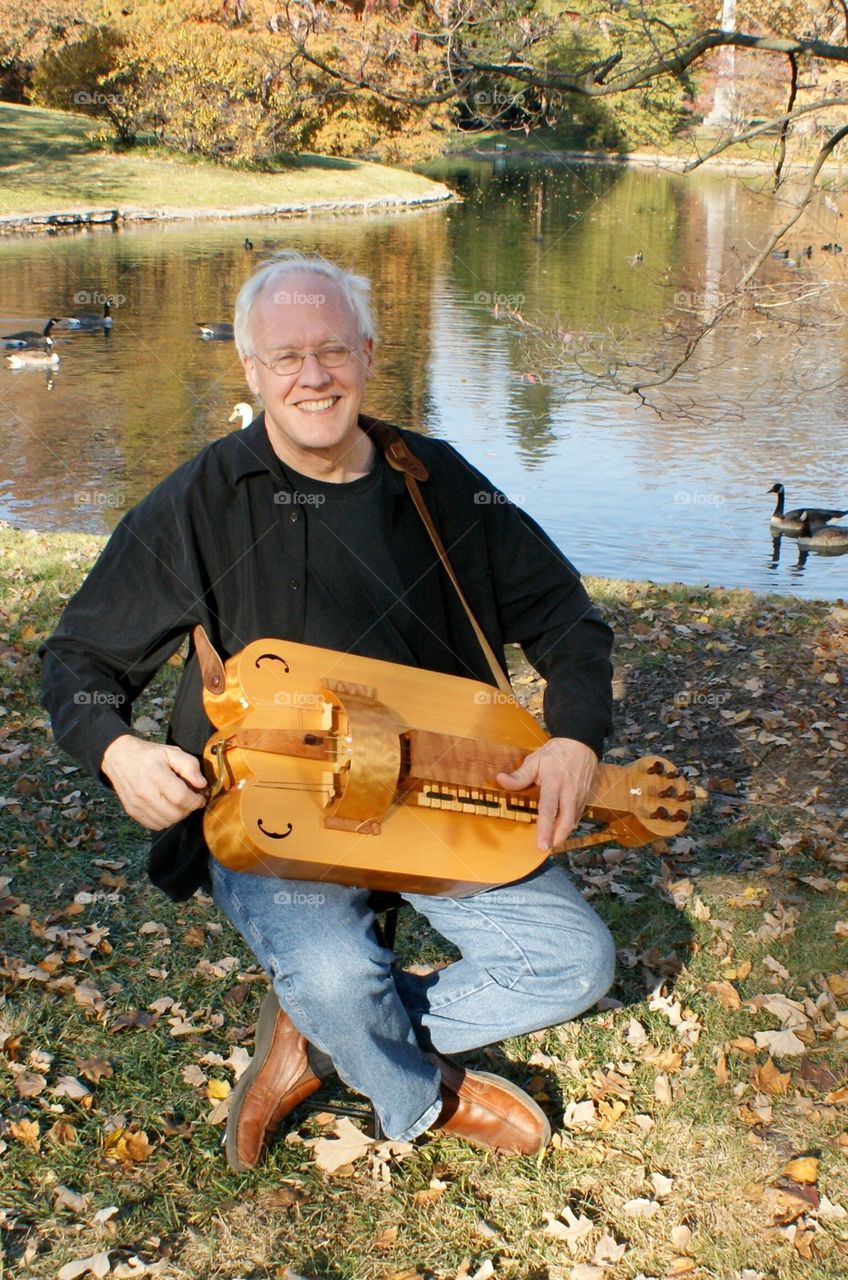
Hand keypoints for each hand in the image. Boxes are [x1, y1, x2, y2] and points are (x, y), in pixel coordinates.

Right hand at [101, 734, 207, 830]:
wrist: (119, 757)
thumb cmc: (149, 754)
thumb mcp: (172, 752)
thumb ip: (189, 766)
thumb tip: (202, 784)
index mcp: (156, 774)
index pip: (181, 798)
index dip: (195, 801)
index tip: (200, 796)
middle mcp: (144, 792)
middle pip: (175, 814)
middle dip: (188, 809)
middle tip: (190, 799)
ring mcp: (136, 804)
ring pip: (166, 822)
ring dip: (177, 815)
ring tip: (178, 803)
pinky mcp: (132, 811)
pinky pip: (154, 825)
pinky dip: (164, 820)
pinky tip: (166, 808)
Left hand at [497, 737, 597, 852]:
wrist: (581, 742)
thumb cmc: (555, 753)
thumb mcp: (535, 760)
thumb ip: (519, 775)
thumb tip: (500, 780)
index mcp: (554, 782)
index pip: (549, 809)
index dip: (545, 829)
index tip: (542, 845)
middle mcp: (569, 791)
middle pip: (566, 821)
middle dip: (557, 838)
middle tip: (546, 849)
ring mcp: (579, 795)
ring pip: (573, 821)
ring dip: (563, 835)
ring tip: (551, 844)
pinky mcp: (585, 797)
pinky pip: (577, 816)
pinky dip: (569, 826)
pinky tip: (560, 831)